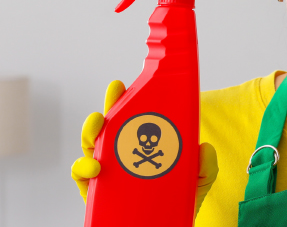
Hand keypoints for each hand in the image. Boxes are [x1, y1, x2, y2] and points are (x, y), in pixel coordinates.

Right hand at [70, 80, 219, 216]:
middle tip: (110, 100)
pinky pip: (81, 176)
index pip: (131, 119)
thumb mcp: (198, 180)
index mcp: (143, 147)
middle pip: (107, 128)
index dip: (124, 101)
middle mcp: (122, 156)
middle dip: (105, 109)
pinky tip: (94, 167)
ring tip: (98, 129)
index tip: (122, 86)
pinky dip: (82, 168)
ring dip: (90, 133)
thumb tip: (204, 147)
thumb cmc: (179, 201)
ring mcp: (108, 173)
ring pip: (90, 146)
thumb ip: (205, 164)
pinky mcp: (97, 193)